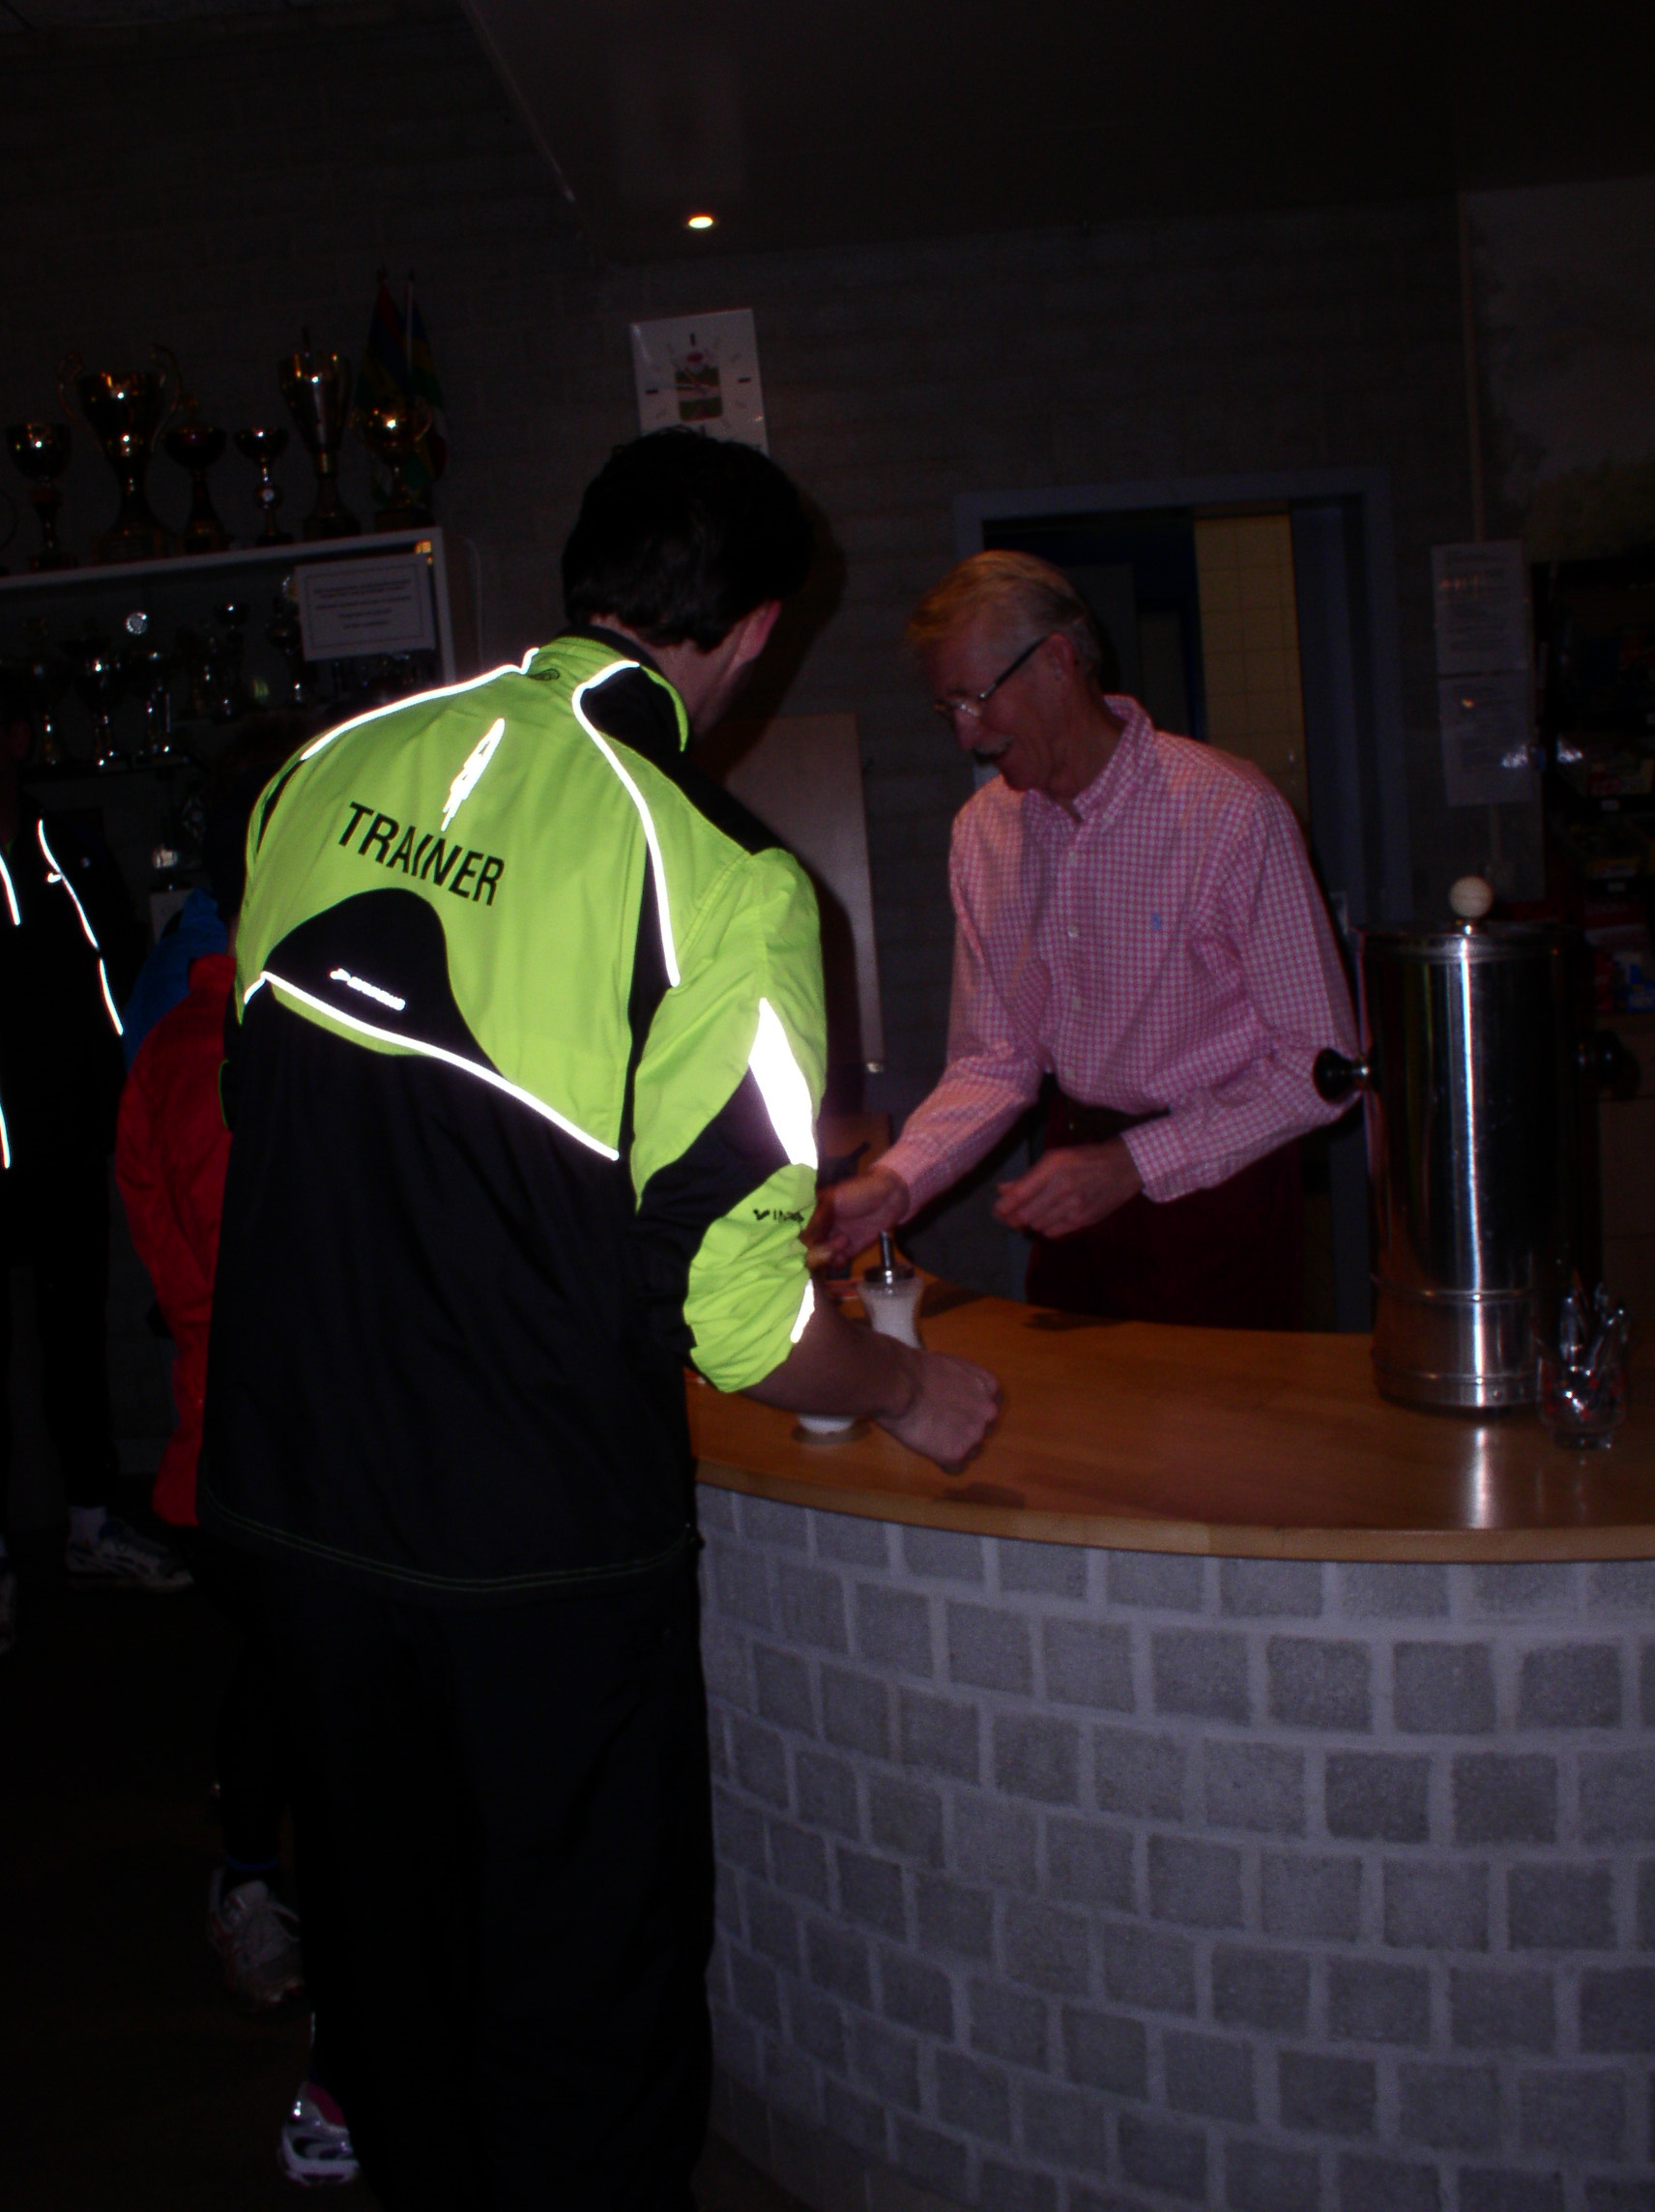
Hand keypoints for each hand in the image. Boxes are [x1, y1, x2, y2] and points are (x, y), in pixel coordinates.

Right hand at [806, 1165, 909, 1269]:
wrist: (890, 1196)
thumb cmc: (859, 1191)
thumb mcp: (834, 1199)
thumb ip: (818, 1220)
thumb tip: (804, 1242)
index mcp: (813, 1214)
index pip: (798, 1233)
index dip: (798, 1242)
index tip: (806, 1245)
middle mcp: (821, 1229)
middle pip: (807, 1249)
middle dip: (817, 1250)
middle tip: (836, 1240)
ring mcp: (834, 1240)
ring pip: (821, 1259)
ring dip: (828, 1256)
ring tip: (844, 1242)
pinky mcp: (849, 1250)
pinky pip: (836, 1263)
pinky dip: (837, 1263)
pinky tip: (845, 1255)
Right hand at [878, 1347, 999, 1472]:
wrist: (900, 1385)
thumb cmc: (916, 1369)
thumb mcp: (951, 1365)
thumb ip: (962, 1384)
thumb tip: (954, 1392)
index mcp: (989, 1387)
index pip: (991, 1408)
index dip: (973, 1412)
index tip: (958, 1413)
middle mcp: (989, 1412)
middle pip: (983, 1431)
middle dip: (965, 1430)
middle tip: (942, 1426)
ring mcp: (974, 1435)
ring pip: (971, 1451)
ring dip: (955, 1446)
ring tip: (931, 1435)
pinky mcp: (956, 1453)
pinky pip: (954, 1467)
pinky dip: (942, 1461)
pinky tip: (928, 1447)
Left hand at [992, 1138, 1141, 1236]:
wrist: (1124, 1167)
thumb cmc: (1085, 1159)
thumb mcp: (1056, 1158)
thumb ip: (1028, 1177)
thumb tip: (1002, 1190)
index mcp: (1053, 1167)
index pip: (1018, 1195)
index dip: (1002, 1207)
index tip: (997, 1210)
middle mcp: (1062, 1188)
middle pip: (1025, 1215)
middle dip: (1013, 1217)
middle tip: (1010, 1215)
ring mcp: (1074, 1206)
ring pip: (1037, 1225)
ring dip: (1031, 1221)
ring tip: (1034, 1212)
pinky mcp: (1083, 1220)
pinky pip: (1053, 1232)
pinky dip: (1046, 1227)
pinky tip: (1050, 1217)